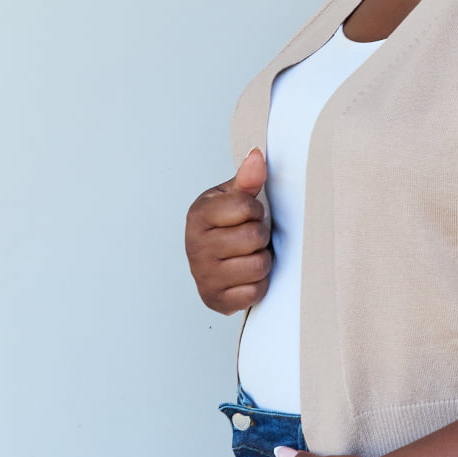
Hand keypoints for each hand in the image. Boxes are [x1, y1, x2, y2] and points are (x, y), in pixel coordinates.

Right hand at [184, 148, 271, 313]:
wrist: (215, 263)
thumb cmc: (226, 226)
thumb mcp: (233, 198)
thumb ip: (247, 179)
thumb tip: (257, 156)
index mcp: (198, 215)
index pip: (245, 206)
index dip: (255, 210)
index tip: (248, 214)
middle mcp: (195, 246)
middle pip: (253, 237)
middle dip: (260, 237)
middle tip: (250, 238)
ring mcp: (204, 276)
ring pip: (258, 266)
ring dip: (262, 261)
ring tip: (249, 255)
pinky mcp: (216, 300)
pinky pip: (253, 292)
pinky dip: (258, 285)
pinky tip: (246, 277)